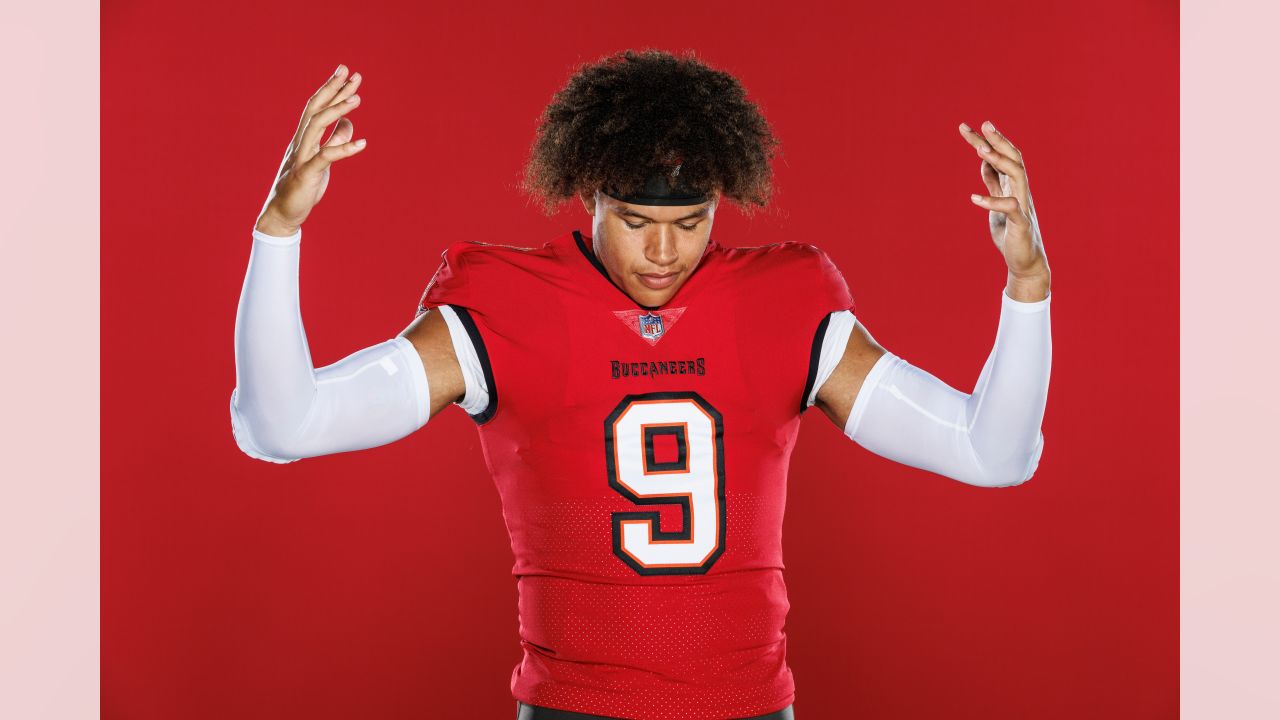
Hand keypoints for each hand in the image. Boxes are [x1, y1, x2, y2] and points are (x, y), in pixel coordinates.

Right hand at [255, 64, 365, 234]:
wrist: (283, 213)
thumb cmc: (302, 187)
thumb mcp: (323, 161)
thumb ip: (334, 140)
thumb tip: (348, 122)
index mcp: (304, 138)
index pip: (316, 107)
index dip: (330, 88)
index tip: (344, 72)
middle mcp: (300, 142)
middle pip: (316, 109)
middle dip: (333, 89)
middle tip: (351, 73)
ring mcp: (302, 157)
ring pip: (317, 126)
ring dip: (337, 110)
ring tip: (357, 98)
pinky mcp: (306, 174)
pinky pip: (325, 157)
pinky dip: (344, 149)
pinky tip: (363, 144)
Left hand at [958, 120, 1049, 285]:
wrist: (1025, 261)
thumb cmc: (1010, 232)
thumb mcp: (997, 203)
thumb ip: (993, 183)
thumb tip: (984, 163)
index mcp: (1013, 185)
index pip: (1001, 156)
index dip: (985, 141)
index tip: (966, 127)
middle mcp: (1020, 190)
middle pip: (1013, 158)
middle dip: (998, 140)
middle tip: (983, 124)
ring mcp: (1023, 205)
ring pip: (1017, 174)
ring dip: (999, 161)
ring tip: (980, 150)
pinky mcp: (1021, 223)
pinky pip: (1010, 207)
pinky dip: (993, 201)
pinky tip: (974, 199)